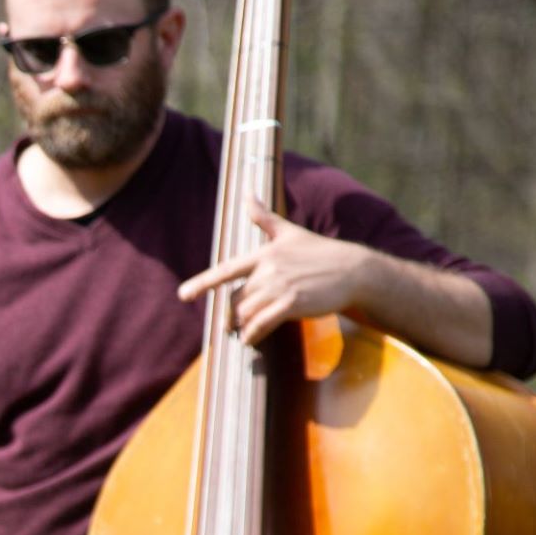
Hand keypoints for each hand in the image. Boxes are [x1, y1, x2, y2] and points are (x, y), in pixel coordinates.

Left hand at [178, 199, 373, 346]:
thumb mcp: (290, 232)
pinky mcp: (291, 305)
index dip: (202, 283)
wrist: (352, 271)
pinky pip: (262, 325)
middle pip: (235, 300)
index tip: (183, 295)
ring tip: (246, 332)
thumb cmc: (319, 252)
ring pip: (246, 313)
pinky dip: (253, 335)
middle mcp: (268, 271)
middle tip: (233, 324)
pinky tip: (251, 341)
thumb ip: (264, 218)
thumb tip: (247, 194)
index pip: (226, 270)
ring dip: (244, 325)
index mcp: (264, 255)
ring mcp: (280, 288)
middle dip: (234, 314)